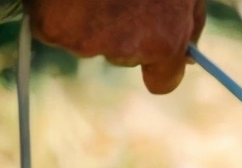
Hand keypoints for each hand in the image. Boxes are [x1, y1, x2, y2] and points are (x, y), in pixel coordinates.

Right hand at [26, 0, 205, 94]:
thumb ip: (189, 25)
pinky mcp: (51, 30)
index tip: (148, 48)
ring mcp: (86, 43)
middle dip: (118, 30)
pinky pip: (53, 30)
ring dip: (87, 18)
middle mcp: (126, 48)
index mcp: (164, 39)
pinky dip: (56, 11)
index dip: (156, 66)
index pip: (162, 81)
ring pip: (86, 42)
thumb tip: (189, 58)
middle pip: (121, 56)